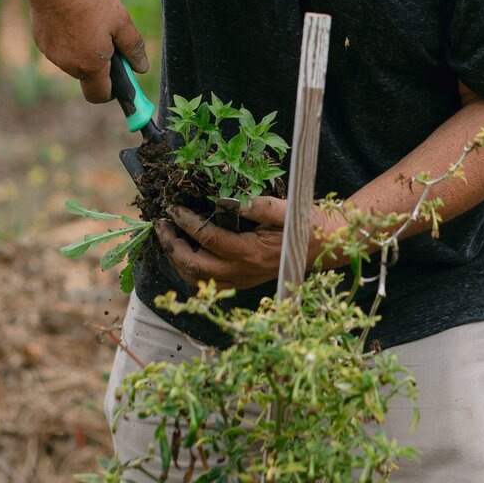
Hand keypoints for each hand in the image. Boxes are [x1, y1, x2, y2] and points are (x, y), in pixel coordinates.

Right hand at [25, 0, 147, 101]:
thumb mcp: (121, 21)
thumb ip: (133, 48)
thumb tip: (141, 68)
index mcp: (91, 65)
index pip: (100, 95)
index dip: (113, 90)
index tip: (122, 75)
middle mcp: (68, 65)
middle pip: (88, 74)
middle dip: (100, 62)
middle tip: (109, 34)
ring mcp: (52, 54)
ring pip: (73, 59)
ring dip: (83, 47)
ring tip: (89, 17)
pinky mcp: (41, 40)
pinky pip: (60, 46)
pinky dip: (68, 37)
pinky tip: (72, 14)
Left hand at [156, 197, 346, 290]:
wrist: (324, 246)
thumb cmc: (305, 224)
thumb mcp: (286, 208)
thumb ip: (258, 204)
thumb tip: (227, 199)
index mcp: (249, 253)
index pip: (207, 238)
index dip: (186, 222)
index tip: (172, 208)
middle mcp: (241, 272)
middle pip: (194, 265)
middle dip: (171, 245)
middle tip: (160, 224)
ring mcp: (241, 280)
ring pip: (198, 280)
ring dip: (177, 260)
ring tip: (167, 238)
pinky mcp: (243, 282)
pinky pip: (208, 283)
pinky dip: (191, 270)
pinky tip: (185, 255)